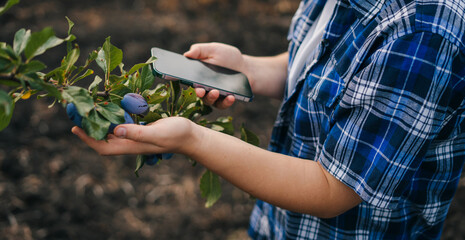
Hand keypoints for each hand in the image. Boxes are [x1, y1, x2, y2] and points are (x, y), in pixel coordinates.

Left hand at [71, 117, 197, 155]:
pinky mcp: (141, 128)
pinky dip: (113, 115)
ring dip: (99, 120)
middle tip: (77, 113)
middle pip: (103, 138)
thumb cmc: (177, 135)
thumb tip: (116, 130)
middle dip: (89, 127)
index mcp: (132, 146)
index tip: (75, 128)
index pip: (104, 146)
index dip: (88, 139)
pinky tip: (110, 106)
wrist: (191, 136)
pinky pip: (122, 123)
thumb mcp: (158, 133)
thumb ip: (137, 133)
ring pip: (111, 130)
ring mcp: (135, 135)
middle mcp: (130, 142)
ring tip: (88, 107)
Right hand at [184, 42, 248, 108]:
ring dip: (211, 97)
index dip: (182, 78)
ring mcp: (212, 95)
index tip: (181, 79)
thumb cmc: (227, 57)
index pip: (186, 77)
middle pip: (196, 91)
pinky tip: (231, 97)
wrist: (245, 68)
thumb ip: (200, 50)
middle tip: (201, 91)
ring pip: (208, 100)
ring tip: (216, 92)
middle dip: (198, 92)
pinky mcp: (223, 101)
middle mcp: (202, 86)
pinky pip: (222, 104)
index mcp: (196, 74)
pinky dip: (226, 102)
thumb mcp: (214, 49)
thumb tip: (187, 54)